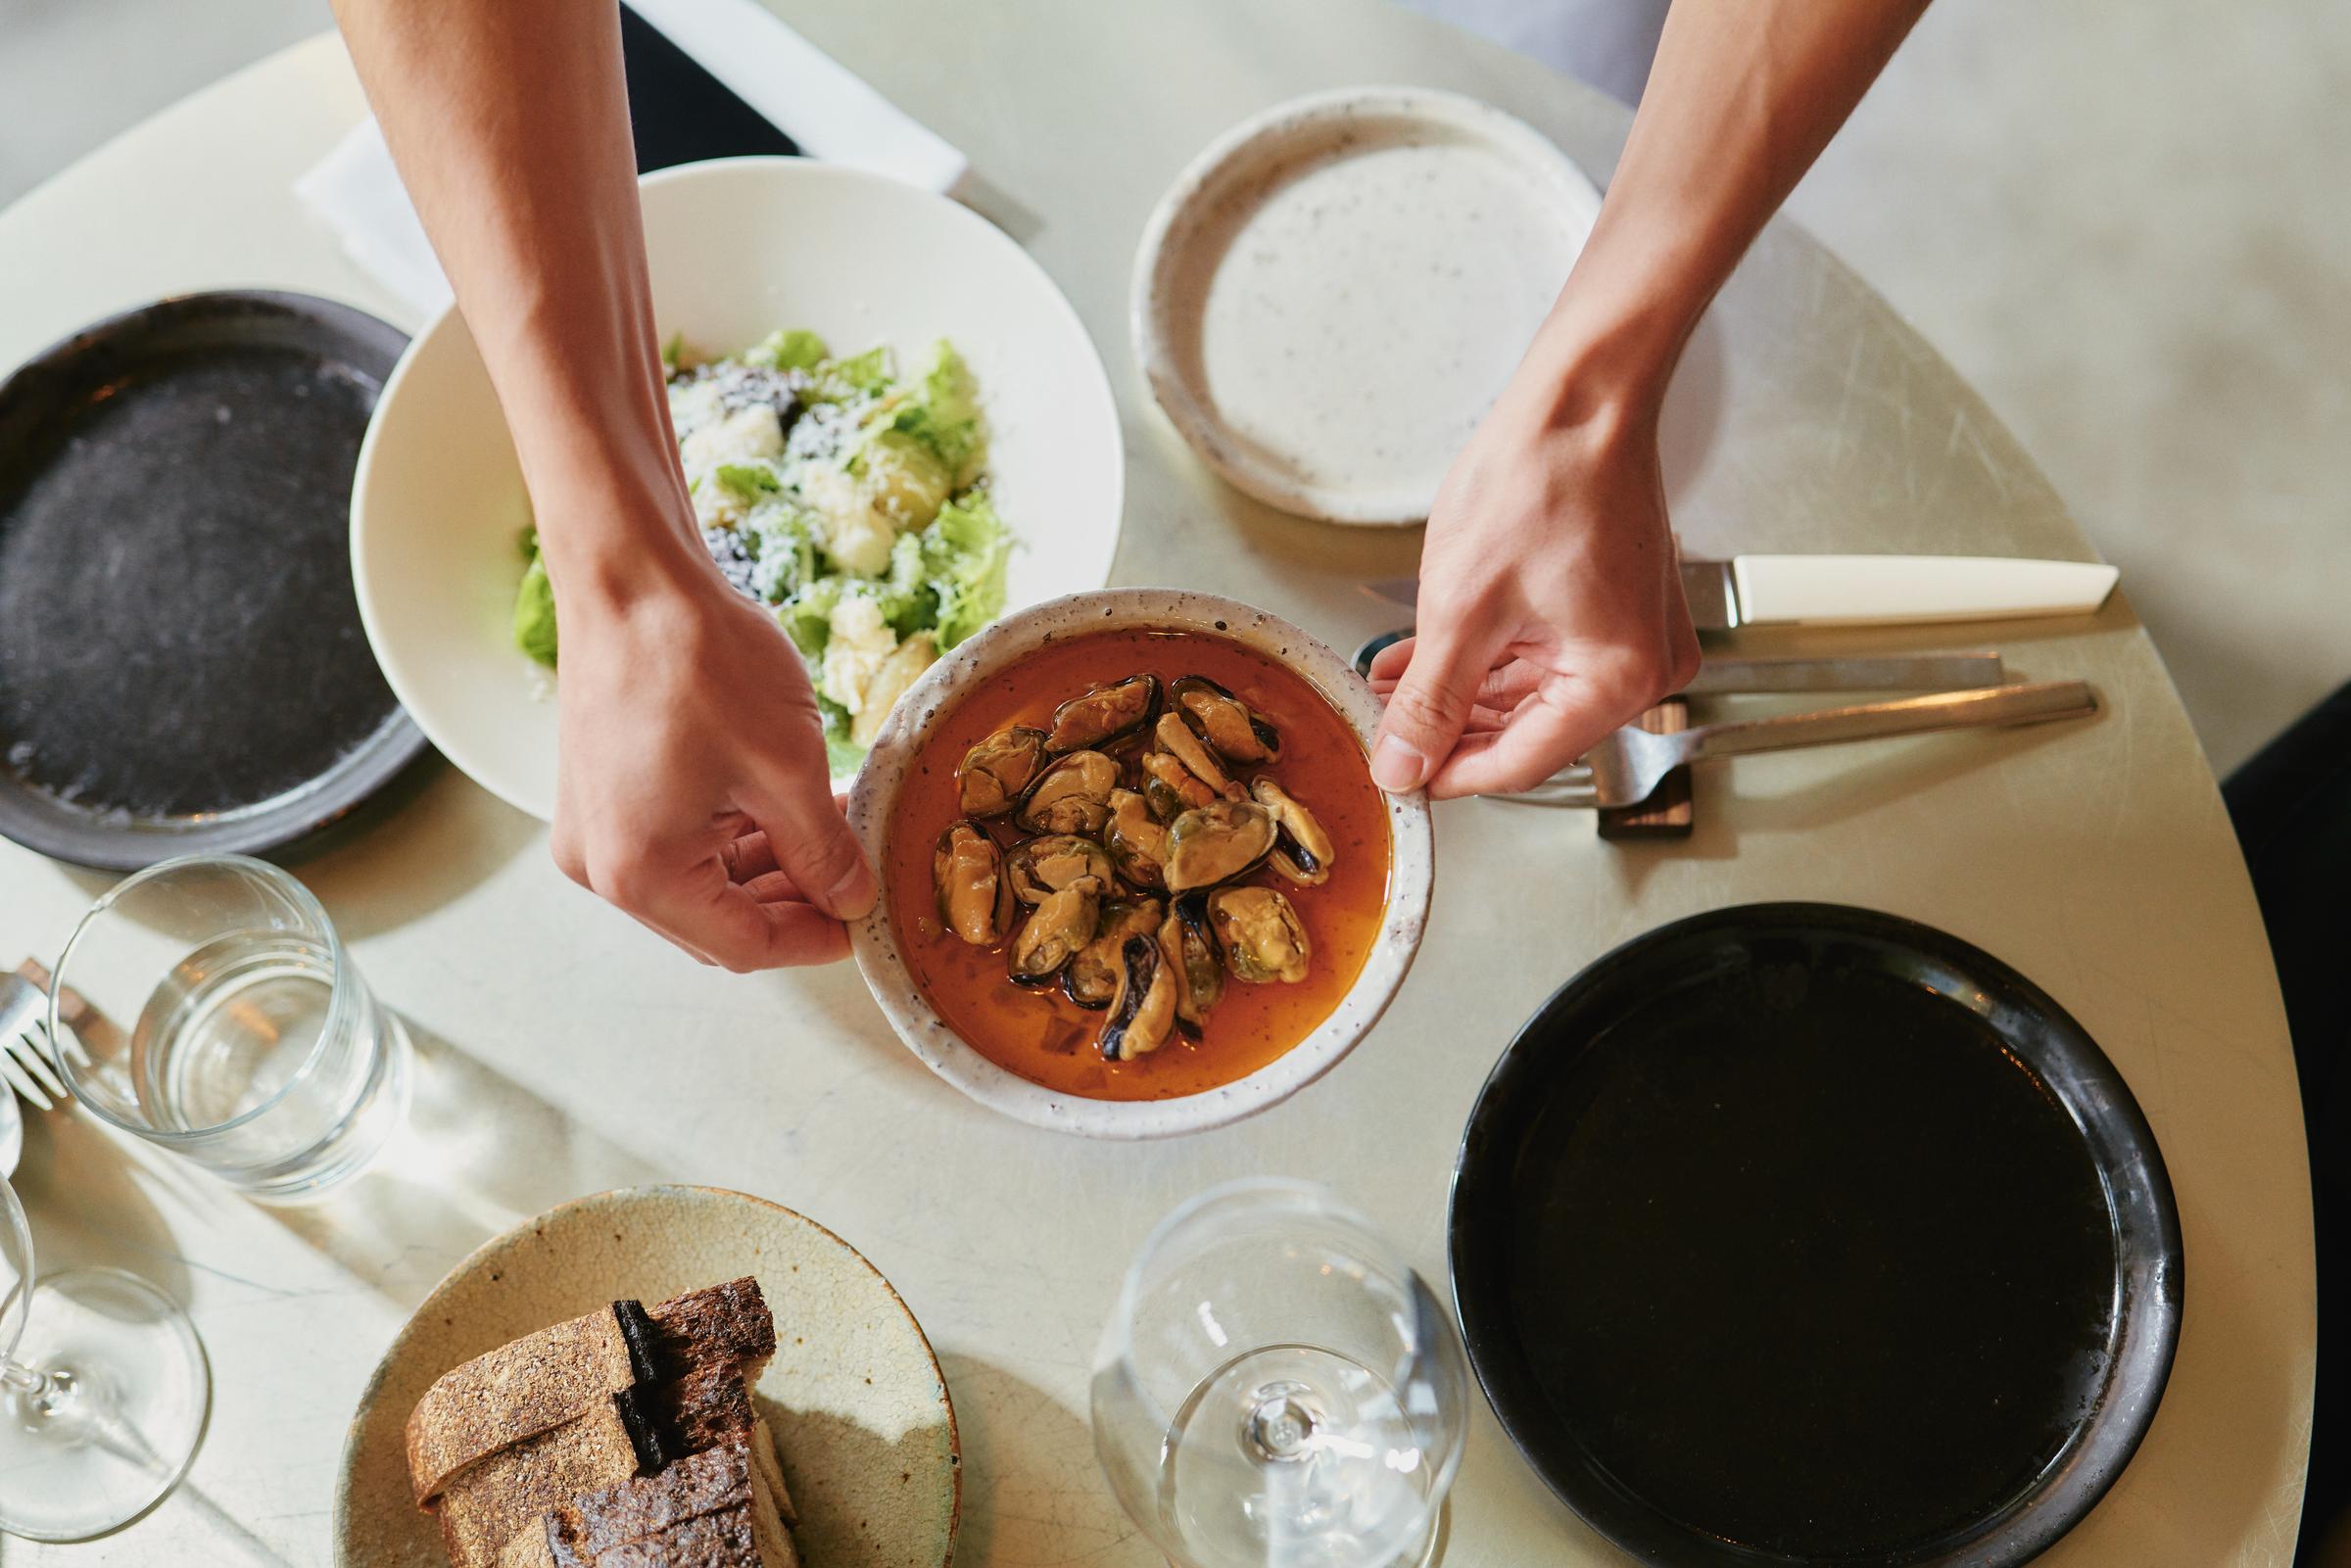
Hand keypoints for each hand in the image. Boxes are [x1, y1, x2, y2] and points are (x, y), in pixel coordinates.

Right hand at [547, 542, 875, 969]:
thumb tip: (851, 899)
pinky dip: (735, 833)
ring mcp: (596, 831)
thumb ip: (823, 850)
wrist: (631, 577)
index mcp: (641, 873)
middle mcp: (602, 865)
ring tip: (837, 829)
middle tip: (859, 872)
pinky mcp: (602, 796)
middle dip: (794, 901)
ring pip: (702, 883)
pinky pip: (679, 842)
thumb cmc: (696, 660)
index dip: (814, 939)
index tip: (866, 921)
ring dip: (771, 865)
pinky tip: (790, 806)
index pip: (744, 945)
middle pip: (717, 921)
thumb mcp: (788, 767)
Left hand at [1367, 380, 1699, 799]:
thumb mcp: (1462, 607)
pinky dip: (1486, 658)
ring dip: (1459, 692)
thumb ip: (1430, 699)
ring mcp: (1633, 634)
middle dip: (1448, 727)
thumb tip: (1402, 765)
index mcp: (1620, 680)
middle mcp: (1642, 667)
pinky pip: (1543, 653)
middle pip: (1526, 730)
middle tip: (1382, 727)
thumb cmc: (1546, 477)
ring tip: (1388, 687)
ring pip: (1528, 692)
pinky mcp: (1615, 604)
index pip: (1520, 763)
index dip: (1447, 774)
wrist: (1583, 394)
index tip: (1396, 776)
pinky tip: (1424, 658)